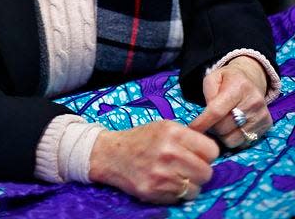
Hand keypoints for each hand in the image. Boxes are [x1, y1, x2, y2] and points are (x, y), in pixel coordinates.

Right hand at [89, 120, 218, 203]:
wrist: (112, 154)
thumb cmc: (141, 139)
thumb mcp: (163, 127)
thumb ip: (187, 136)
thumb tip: (211, 150)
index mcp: (173, 132)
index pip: (212, 150)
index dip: (207, 154)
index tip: (200, 155)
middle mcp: (169, 152)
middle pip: (206, 173)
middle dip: (200, 171)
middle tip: (189, 167)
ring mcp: (161, 174)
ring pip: (195, 189)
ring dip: (188, 185)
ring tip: (176, 175)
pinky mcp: (154, 192)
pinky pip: (179, 199)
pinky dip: (175, 193)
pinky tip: (165, 182)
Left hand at [190, 56, 272, 148]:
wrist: (251, 79)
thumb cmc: (227, 80)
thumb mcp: (212, 78)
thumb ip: (208, 95)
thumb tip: (206, 117)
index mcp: (238, 86)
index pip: (217, 111)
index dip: (203, 122)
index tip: (192, 129)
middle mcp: (253, 101)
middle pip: (224, 128)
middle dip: (212, 128)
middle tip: (209, 122)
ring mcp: (262, 114)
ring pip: (233, 139)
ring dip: (222, 135)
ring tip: (221, 124)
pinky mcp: (267, 125)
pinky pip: (244, 143)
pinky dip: (234, 138)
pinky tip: (233, 127)